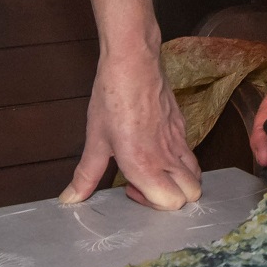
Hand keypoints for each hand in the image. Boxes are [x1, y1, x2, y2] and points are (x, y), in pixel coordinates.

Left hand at [62, 43, 201, 208]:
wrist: (133, 62)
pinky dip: (180, 162)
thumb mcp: (95, 140)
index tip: (130, 189)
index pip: (171, 203)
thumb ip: (86, 175)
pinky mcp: (183, 127)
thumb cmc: (112, 98)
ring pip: (197, 176)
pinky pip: (191, 154)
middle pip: (192, 195)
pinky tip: (157, 149)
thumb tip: (69, 199)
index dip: (152, 204)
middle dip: (172, 198)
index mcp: (145, 164)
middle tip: (145, 183)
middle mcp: (167, 157)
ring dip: (181, 182)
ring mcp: (179, 141)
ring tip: (154, 170)